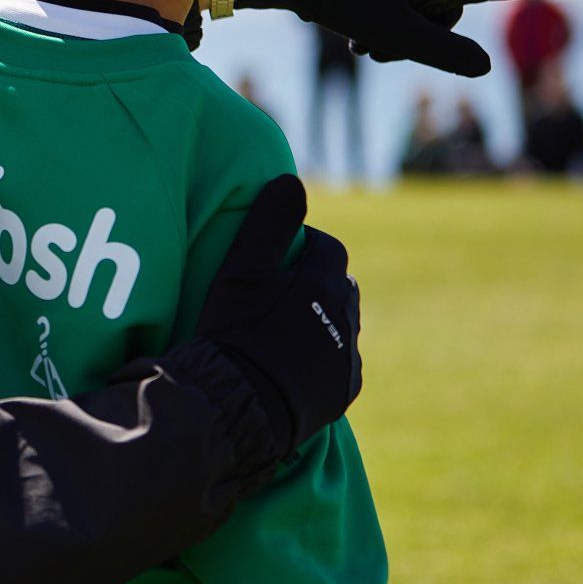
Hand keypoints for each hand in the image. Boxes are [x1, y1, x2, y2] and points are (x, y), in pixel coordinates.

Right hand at [195, 175, 359, 457]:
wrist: (240, 404)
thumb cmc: (236, 331)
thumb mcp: (242, 269)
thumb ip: (268, 221)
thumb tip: (291, 179)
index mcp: (325, 280)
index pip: (326, 247)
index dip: (302, 246)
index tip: (275, 256)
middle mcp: (345, 315)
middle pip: (338, 285)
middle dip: (316, 281)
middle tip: (278, 291)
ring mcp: (347, 356)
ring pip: (341, 324)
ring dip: (321, 319)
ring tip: (283, 328)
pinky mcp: (343, 391)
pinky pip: (340, 364)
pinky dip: (322, 356)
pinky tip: (293, 362)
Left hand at [240, 0, 558, 77]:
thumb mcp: (395, 35)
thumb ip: (443, 53)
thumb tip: (486, 66)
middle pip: (439, 11)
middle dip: (415, 37)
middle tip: (372, 53)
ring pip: (410, 5)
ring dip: (390, 30)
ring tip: (355, 44)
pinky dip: (375, 12)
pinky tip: (343, 16)